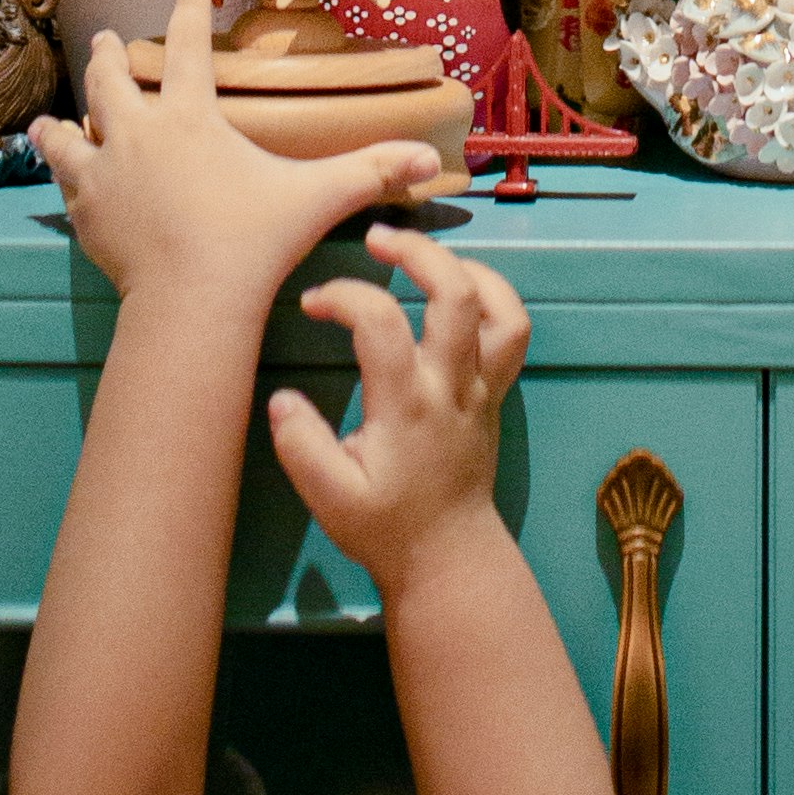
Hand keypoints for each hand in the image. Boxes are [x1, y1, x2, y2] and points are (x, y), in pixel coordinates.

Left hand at [32, 0, 439, 325]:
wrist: (190, 303)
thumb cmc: (252, 242)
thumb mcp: (316, 199)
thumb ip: (369, 172)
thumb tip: (429, 160)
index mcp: (190, 116)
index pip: (186, 47)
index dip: (187, 12)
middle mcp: (140, 134)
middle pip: (113, 81)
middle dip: (109, 56)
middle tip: (105, 38)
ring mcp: (106, 174)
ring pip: (74, 132)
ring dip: (65, 120)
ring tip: (49, 119)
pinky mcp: (86, 215)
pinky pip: (66, 185)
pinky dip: (60, 174)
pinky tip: (57, 175)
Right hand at [267, 224, 523, 599]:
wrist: (447, 557)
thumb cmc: (384, 526)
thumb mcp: (329, 498)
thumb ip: (303, 446)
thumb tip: (282, 398)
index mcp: (407, 405)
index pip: (380, 323)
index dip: (344, 297)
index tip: (313, 302)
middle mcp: (450, 385)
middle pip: (454, 293)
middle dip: (415, 252)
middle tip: (375, 238)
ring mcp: (479, 385)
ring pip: (496, 306)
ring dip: (461, 265)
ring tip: (422, 255)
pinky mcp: (493, 391)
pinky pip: (511, 330)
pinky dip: (493, 294)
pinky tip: (460, 285)